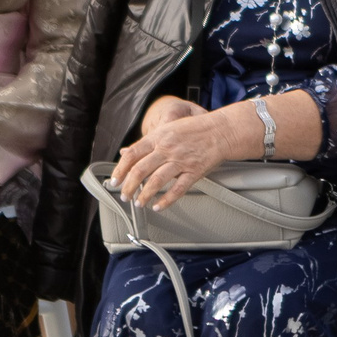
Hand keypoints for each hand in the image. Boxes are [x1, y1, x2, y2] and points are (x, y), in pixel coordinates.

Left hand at [111, 99, 244, 209]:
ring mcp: (181, 161)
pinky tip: (158, 206)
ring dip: (144, 195)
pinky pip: (178, 189)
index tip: (115, 181)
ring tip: (139, 203)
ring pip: (156, 181)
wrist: (221, 131)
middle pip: (140, 170)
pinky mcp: (194, 172)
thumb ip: (146, 143)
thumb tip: (125, 153)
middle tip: (124, 196)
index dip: (120, 170)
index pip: (132, 155)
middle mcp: (167, 149)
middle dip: (129, 187)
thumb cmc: (194, 130)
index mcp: (158, 137)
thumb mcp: (167, 130)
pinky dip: (166, 200)